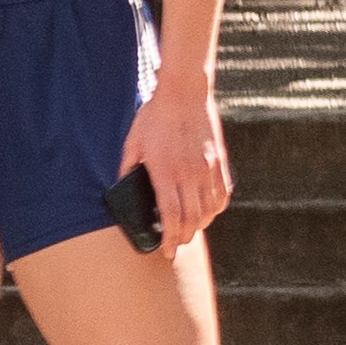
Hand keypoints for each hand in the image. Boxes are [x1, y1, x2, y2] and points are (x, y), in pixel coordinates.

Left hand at [120, 77, 231, 250]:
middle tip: (177, 245)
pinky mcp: (219, 160)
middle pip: (192, 218)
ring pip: (210, 209)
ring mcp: (207, 167)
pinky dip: (217, 207)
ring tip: (191, 230)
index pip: (171, 216)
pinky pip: (223, 192)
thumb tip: (123, 187)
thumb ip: (127, 168)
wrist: (184, 93)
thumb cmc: (155, 117)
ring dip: (201, 224)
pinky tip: (209, 211)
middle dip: (185, 237)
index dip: (170, 238)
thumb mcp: (132, 143)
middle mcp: (190, 173)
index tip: (167, 251)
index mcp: (166, 172)